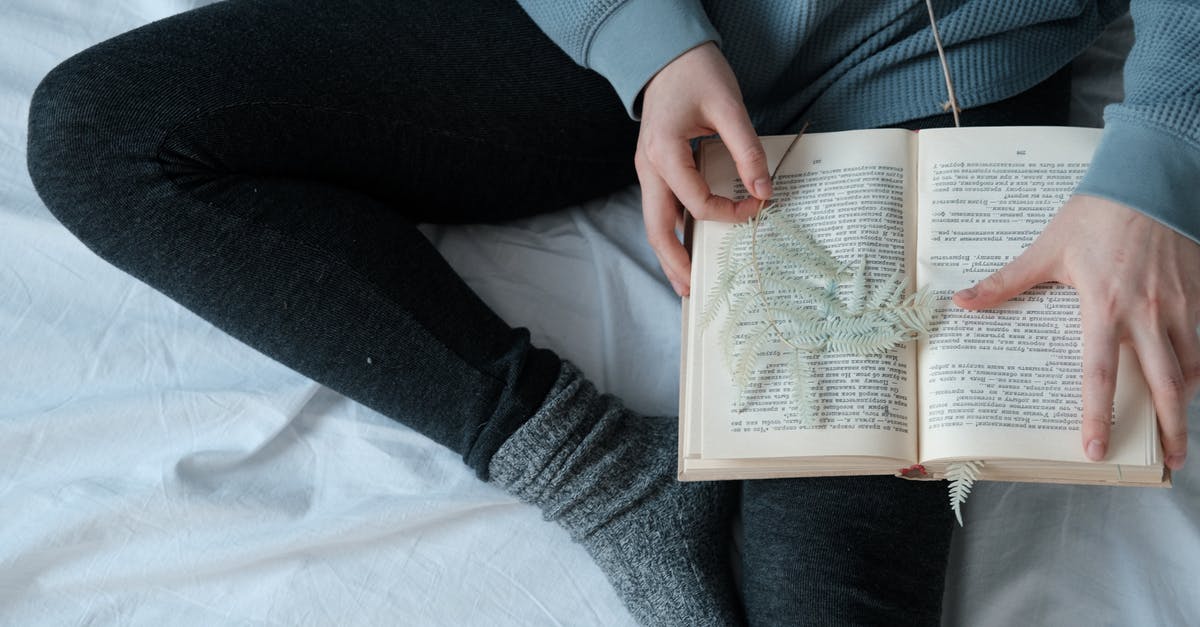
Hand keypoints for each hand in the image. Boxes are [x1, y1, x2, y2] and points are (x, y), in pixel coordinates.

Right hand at [636, 42, 769, 296]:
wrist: (667, 56)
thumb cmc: (696, 73)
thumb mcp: (728, 106)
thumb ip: (747, 150)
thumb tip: (765, 191)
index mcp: (664, 153)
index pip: (696, 202)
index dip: (729, 213)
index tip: (758, 208)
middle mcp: (648, 167)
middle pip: (656, 228)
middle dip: (674, 263)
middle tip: (693, 291)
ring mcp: (647, 171)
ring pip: (654, 223)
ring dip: (669, 254)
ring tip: (686, 282)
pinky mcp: (655, 169)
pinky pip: (660, 209)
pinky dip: (672, 232)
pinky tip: (687, 247)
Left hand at [953, 195, 1199, 469]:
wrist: (1149, 180)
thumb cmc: (1095, 215)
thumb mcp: (1046, 249)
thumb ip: (1006, 282)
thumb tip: (961, 301)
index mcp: (1104, 307)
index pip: (1100, 374)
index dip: (1099, 415)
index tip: (1095, 448)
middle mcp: (1146, 315)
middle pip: (1164, 384)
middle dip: (1170, 428)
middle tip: (1169, 463)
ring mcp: (1180, 306)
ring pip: (1192, 367)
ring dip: (1187, 404)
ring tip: (1180, 435)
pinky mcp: (1199, 294)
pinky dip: (1199, 367)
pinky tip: (1192, 383)